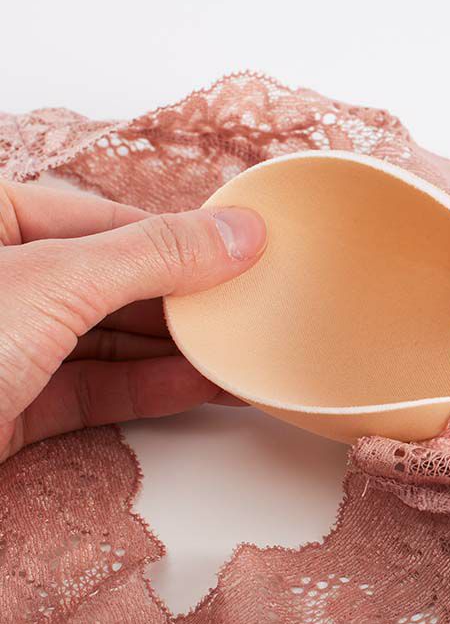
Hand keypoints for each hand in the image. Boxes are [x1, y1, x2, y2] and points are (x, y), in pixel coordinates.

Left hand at [0, 180, 265, 461]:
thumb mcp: (52, 283)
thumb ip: (151, 256)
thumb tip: (234, 234)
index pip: (104, 218)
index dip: (179, 236)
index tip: (243, 251)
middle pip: (113, 281)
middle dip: (184, 301)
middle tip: (251, 310)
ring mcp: (5, 345)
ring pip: (107, 340)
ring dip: (176, 351)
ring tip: (240, 352)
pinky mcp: (12, 406)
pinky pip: (94, 389)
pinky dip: (148, 390)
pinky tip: (200, 386)